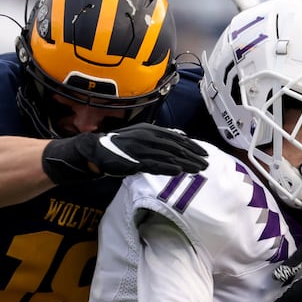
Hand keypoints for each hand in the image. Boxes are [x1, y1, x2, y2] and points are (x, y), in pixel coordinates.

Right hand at [41, 123, 208, 184]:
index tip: (204, 152)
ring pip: (167, 156)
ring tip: (198, 169)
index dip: (191, 145)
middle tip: (207, 162)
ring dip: (185, 162)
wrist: (95, 150)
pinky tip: (178, 171)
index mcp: (149, 130)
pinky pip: (153, 164)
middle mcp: (146, 136)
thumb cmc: (118, 147)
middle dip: (192, 154)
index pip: (175, 137)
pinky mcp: (133, 160)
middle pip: (175, 146)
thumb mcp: (139, 138)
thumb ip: (156, 140)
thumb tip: (177, 140)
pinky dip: (167, 167)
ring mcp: (140, 148)